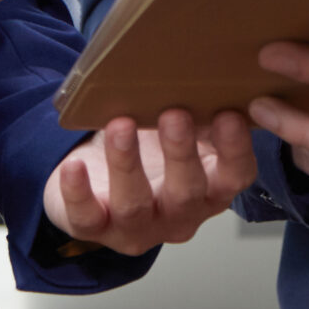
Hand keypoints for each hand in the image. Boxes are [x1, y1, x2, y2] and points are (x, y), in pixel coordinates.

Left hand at [42, 109, 256, 255]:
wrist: (100, 178)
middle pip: (187, 193)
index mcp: (210, 189)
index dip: (235, 150)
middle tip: (174, 114)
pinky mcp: (95, 227)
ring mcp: (137, 227)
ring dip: (128, 165)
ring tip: (121, 126)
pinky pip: (86, 218)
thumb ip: (201, 115)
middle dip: (180, 154)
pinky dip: (78, 192)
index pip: (235, 177)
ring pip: (135, 205)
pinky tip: (74, 166)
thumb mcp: (181, 132)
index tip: (227, 114)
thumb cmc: (150, 149)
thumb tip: (214, 80)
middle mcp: (179, 215)